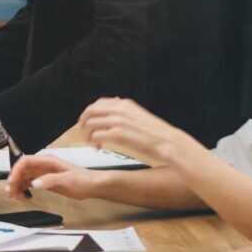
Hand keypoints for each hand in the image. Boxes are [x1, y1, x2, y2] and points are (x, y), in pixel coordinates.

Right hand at [5, 153, 104, 201]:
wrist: (93, 185)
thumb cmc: (84, 179)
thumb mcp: (68, 180)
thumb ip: (50, 180)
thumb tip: (34, 183)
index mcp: (47, 161)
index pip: (25, 161)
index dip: (16, 170)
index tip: (12, 182)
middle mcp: (43, 166)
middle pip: (22, 169)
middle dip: (13, 179)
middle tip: (9, 191)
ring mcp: (44, 173)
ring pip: (24, 176)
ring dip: (16, 185)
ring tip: (13, 195)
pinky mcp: (46, 181)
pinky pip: (30, 183)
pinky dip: (23, 188)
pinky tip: (20, 195)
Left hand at [77, 97, 201, 170]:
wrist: (168, 143)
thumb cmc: (156, 134)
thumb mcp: (139, 116)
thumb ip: (124, 114)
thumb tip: (111, 115)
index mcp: (125, 104)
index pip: (98, 103)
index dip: (89, 114)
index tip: (88, 123)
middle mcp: (120, 109)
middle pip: (90, 111)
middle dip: (83, 123)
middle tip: (85, 134)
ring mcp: (118, 121)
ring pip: (90, 124)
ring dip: (87, 135)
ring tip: (92, 143)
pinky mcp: (118, 134)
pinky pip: (96, 136)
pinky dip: (93, 142)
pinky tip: (98, 148)